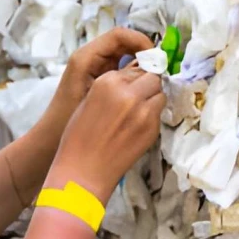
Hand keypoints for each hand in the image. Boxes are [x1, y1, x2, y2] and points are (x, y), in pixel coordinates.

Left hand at [36, 28, 154, 144]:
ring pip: (125, 58)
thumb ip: (124, 82)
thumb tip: (152, 71)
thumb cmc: (67, 120)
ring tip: (155, 81)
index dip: (141, 42)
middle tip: (162, 70)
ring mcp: (95, 70)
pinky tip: (143, 92)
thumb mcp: (98, 98)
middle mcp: (90, 59)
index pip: (119, 36)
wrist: (49, 139)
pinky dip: (134, 76)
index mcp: (86, 58)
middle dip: (145, 54)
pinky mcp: (99, 82)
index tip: (157, 59)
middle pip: (124, 44)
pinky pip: (121, 71)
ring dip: (141, 66)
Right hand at [52, 66, 165, 196]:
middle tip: (139, 96)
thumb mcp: (89, 101)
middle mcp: (129, 93)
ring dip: (152, 99)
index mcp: (108, 82)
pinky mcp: (153, 129)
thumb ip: (111, 86)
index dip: (135, 76)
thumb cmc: (78, 138)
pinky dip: (152, 116)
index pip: (135, 68)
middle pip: (152, 77)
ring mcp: (144, 111)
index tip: (132, 84)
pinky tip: (138, 126)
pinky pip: (159, 114)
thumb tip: (131, 78)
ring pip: (160, 94)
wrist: (84, 171)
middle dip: (147, 84)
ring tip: (139, 112)